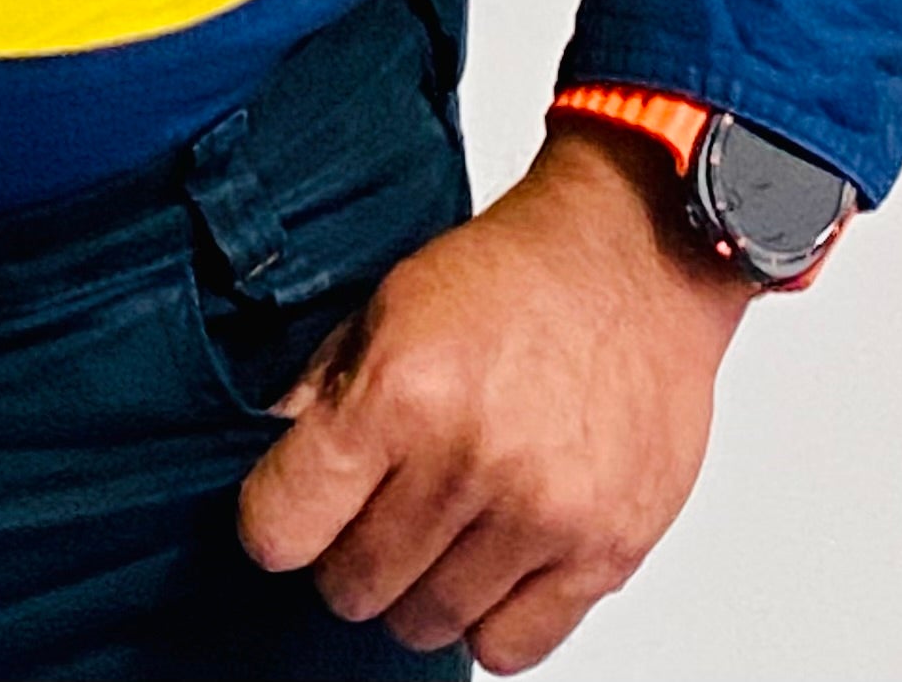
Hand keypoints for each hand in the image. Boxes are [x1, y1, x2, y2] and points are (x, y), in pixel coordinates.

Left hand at [234, 119, 754, 670]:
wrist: (631, 258)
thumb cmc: (510, 276)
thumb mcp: (386, 304)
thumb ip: (320, 391)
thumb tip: (270, 469)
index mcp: (399, 393)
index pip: (280, 529)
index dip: (274, 523)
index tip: (291, 509)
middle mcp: (468, 463)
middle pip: (353, 587)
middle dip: (348, 555)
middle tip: (373, 510)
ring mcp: (541, 517)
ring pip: (427, 626)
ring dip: (418, 587)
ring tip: (439, 526)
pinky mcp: (605, 554)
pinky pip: (511, 649)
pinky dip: (490, 617)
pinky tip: (492, 558)